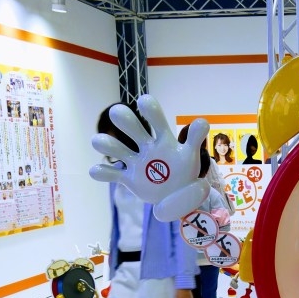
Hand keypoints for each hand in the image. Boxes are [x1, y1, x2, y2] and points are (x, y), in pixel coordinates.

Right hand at [88, 94, 209, 221]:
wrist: (177, 196)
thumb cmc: (184, 171)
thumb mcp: (191, 156)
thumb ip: (195, 139)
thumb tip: (203, 121)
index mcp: (163, 139)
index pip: (156, 120)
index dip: (150, 110)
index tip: (144, 101)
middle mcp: (146, 147)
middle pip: (132, 128)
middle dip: (125, 120)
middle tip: (117, 113)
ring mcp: (136, 162)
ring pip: (117, 149)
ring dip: (107, 144)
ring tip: (99, 141)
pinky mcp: (128, 178)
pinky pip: (111, 174)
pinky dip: (102, 173)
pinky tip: (95, 171)